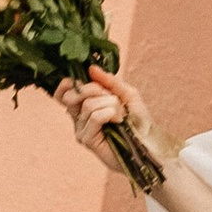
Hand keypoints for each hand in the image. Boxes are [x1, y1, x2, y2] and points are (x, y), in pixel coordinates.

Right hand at [57, 63, 178, 186]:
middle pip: (71, 96)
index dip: (69, 83)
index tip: (88, 79)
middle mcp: (78, 118)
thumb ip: (109, 81)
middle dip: (93, 89)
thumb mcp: (126, 93)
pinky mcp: (87, 140)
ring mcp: (81, 130)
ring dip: (110, 103)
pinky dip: (110, 113)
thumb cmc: (138, 120)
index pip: (62, 93)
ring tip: (121, 113)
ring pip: (88, 105)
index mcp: (83, 106)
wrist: (149, 143)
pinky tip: (118, 120)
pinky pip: (94, 117)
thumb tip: (91, 68)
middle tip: (111, 95)